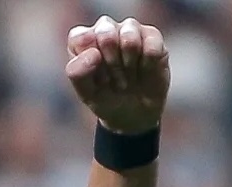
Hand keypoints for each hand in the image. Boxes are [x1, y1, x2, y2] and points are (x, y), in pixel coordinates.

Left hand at [66, 16, 169, 134]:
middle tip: (113, 79)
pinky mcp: (153, 37)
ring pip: (129, 34)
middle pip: (105, 32)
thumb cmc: (105, 98)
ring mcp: (130, 31)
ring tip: (128, 77)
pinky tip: (144, 72)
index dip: (88, 59)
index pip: (80, 36)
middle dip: (110, 62)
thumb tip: (93, 53)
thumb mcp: (86, 93)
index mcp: (83, 40)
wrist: (133, 113)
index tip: (95, 77)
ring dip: (128, 63)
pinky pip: (151, 44)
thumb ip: (78, 72)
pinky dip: (147, 64)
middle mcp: (106, 29)